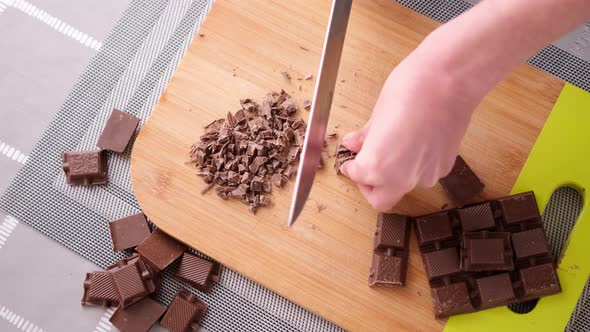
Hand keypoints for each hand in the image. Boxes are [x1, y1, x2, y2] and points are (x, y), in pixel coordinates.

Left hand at [340, 52, 482, 210]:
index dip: (352, 166)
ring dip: (395, 175)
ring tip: (396, 146)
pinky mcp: (445, 167)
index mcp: (377, 167)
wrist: (450, 81)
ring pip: (404, 187)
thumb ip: (366, 137)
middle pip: (381, 198)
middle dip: (371, 186)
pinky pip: (424, 174)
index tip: (352, 159)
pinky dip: (416, 165)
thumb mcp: (377, 114)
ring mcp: (426, 175)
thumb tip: (354, 144)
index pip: (357, 177)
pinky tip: (416, 142)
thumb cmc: (410, 90)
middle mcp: (401, 179)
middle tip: (368, 166)